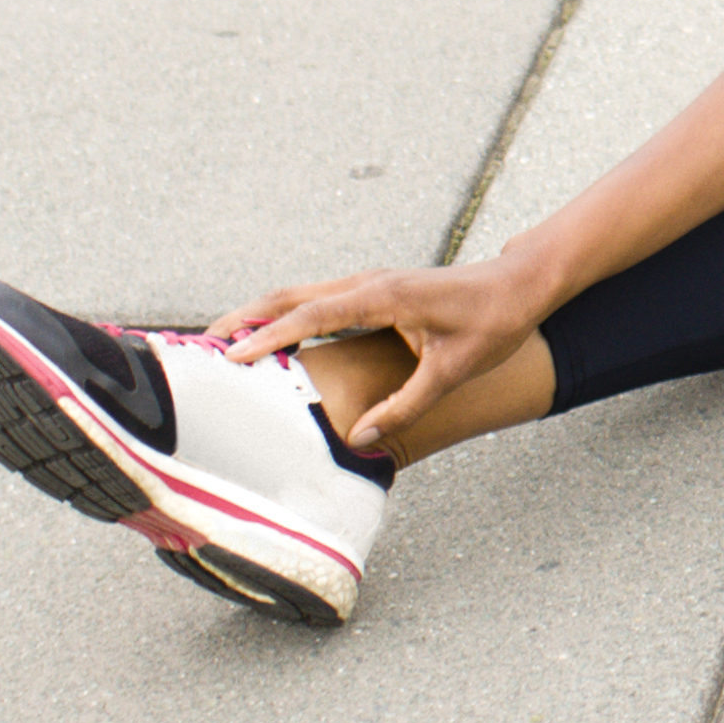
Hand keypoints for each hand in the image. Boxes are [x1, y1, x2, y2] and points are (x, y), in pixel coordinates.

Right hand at [213, 257, 545, 448]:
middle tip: (203, 346)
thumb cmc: (493, 322)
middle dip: (245, 318)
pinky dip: (286, 315)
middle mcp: (369, 283)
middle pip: (291, 297)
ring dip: (262, 315)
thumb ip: (407, 406)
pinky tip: (273, 337)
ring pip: (301, 295)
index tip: (232, 357)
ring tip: (224, 343)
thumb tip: (363, 439)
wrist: (520, 284)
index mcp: (383, 297)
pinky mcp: (374, 290)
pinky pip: (318, 301)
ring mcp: (370, 283)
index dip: (268, 337)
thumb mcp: (453, 372)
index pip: (310, 317)